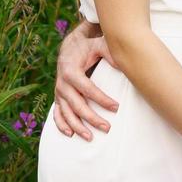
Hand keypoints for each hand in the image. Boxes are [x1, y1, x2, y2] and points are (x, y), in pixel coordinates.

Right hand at [52, 19, 119, 139]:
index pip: (87, 89)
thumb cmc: (87, 47)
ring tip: (90, 137)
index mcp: (70, 71)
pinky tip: (70, 134)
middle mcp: (62, 83)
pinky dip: (61, 124)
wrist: (70, 46)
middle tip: (107, 127)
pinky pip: (57, 113)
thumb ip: (110, 54)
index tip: (116, 107)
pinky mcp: (58, 97)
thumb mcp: (99, 45)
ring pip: (66, 113)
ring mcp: (59, 91)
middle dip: (91, 118)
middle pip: (76, 105)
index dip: (101, 99)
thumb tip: (125, 66)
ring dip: (77, 126)